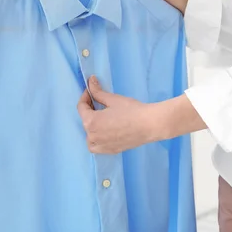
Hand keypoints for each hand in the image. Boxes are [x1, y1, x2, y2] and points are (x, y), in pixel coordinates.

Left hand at [77, 77, 207, 153]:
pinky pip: (97, 146)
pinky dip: (97, 139)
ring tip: (102, 117)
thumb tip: (90, 81)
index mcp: (90, 122)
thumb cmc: (131, 110)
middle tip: (98, 101)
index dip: (85, 97)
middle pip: (85, 121)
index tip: (90, 91)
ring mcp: (101, 146)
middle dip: (90, 110)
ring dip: (92, 126)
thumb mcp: (112, 99)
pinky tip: (106, 130)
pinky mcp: (110, 150)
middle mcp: (92, 137)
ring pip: (90, 136)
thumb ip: (98, 92)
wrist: (150, 124)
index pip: (81, 108)